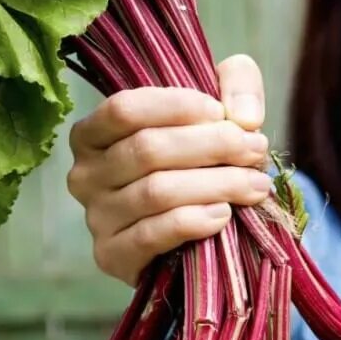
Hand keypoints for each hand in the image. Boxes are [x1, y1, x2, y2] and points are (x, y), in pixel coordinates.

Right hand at [67, 55, 273, 285]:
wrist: (193, 236)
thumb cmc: (198, 163)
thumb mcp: (217, 109)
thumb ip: (235, 84)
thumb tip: (244, 116)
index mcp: (94, 133)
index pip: (125, 109)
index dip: (177, 106)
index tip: (221, 113)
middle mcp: (85, 174)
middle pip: (147, 149)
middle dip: (212, 146)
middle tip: (255, 149)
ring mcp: (96, 218)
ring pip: (157, 192)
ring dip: (216, 185)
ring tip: (255, 185)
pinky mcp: (112, 255)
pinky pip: (152, 234)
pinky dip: (193, 222)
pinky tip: (223, 214)